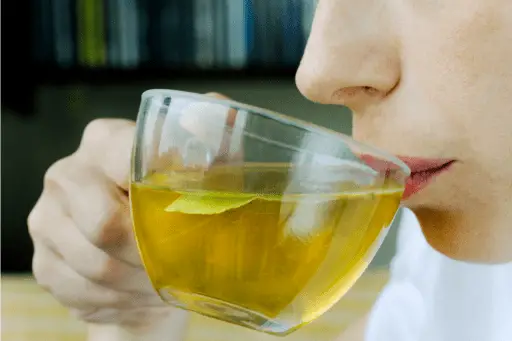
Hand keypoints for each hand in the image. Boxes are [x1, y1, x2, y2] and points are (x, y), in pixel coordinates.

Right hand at [27, 92, 233, 338]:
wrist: (144, 255)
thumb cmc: (181, 204)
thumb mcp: (208, 167)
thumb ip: (215, 135)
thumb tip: (217, 111)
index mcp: (105, 140)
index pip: (126, 165)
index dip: (160, 200)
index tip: (189, 218)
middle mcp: (67, 174)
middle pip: (105, 225)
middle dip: (151, 253)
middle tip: (180, 263)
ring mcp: (47, 219)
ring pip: (97, 266)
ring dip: (141, 282)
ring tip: (165, 279)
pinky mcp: (43, 263)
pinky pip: (83, 292)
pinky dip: (121, 300)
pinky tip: (140, 290)